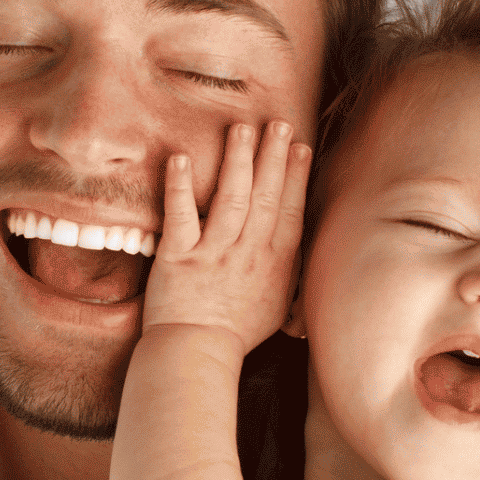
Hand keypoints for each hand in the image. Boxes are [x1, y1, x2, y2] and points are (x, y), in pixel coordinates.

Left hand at [142, 122, 311, 353]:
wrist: (196, 356)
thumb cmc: (235, 335)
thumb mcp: (278, 307)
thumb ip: (288, 274)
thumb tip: (299, 250)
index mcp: (275, 264)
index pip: (291, 211)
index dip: (296, 177)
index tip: (300, 146)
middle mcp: (249, 253)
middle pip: (266, 196)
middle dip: (272, 156)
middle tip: (277, 123)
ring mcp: (215, 253)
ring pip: (231, 198)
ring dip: (237, 161)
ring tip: (241, 129)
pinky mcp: (179, 257)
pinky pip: (181, 215)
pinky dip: (181, 186)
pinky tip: (181, 158)